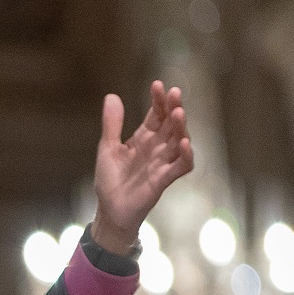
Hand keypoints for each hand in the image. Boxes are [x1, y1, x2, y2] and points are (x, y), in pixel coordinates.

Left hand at [90, 81, 194, 253]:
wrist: (109, 209)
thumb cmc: (111, 179)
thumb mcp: (108, 147)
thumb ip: (112, 124)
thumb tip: (112, 96)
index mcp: (144, 138)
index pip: (156, 114)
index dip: (158, 100)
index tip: (157, 85)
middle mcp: (157, 148)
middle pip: (170, 124)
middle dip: (173, 108)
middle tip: (175, 93)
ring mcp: (162, 163)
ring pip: (178, 141)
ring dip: (180, 128)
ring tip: (178, 113)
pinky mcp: (164, 179)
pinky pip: (181, 166)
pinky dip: (185, 155)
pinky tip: (184, 143)